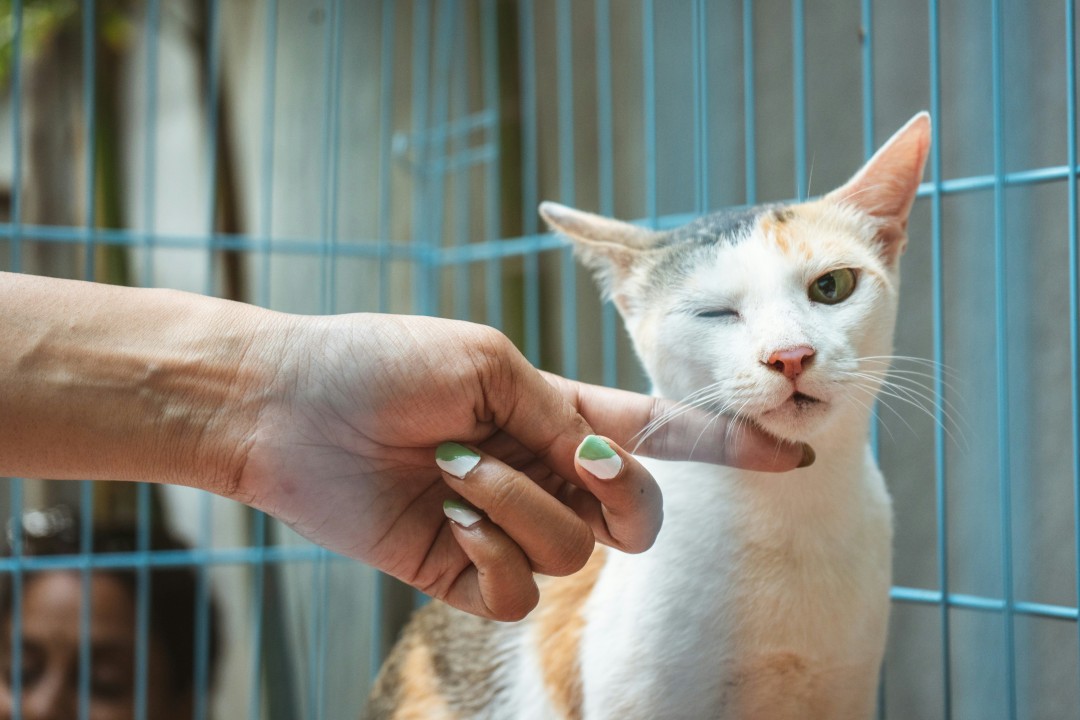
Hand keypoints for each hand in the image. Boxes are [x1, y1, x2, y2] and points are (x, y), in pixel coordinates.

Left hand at [234, 313, 808, 619]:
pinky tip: (447, 519)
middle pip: (636, 514)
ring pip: (573, 552)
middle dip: (620, 494)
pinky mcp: (464, 573)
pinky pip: (520, 592)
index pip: (659, 435)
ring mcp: (506, 526)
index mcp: (558, 413)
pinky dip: (492, 554)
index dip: (723, 447)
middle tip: (572, 461)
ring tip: (450, 467)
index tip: (787, 455)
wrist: (288, 408)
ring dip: (516, 505)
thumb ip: (561, 417)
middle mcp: (542, 474)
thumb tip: (605, 465)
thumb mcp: (488, 366)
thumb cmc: (382, 363)